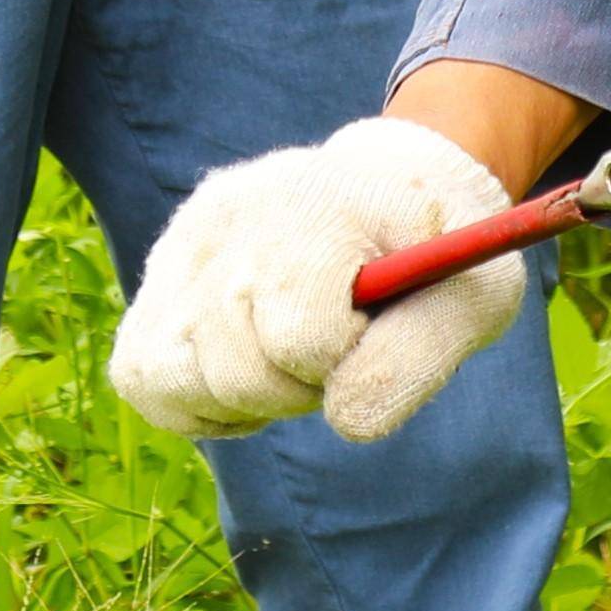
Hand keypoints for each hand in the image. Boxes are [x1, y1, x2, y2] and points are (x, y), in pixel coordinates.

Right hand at [111, 116, 525, 443]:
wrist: (389, 193)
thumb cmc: (435, 255)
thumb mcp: (470, 300)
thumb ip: (416, 358)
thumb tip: (344, 417)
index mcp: (314, 203)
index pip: (299, 337)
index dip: (342, 360)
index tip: (367, 325)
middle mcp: (230, 213)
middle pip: (234, 369)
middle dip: (294, 387)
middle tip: (332, 346)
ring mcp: (182, 243)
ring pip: (171, 377)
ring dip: (239, 398)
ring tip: (288, 356)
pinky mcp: (157, 277)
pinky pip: (141, 376)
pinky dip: (193, 400)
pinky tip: (247, 370)